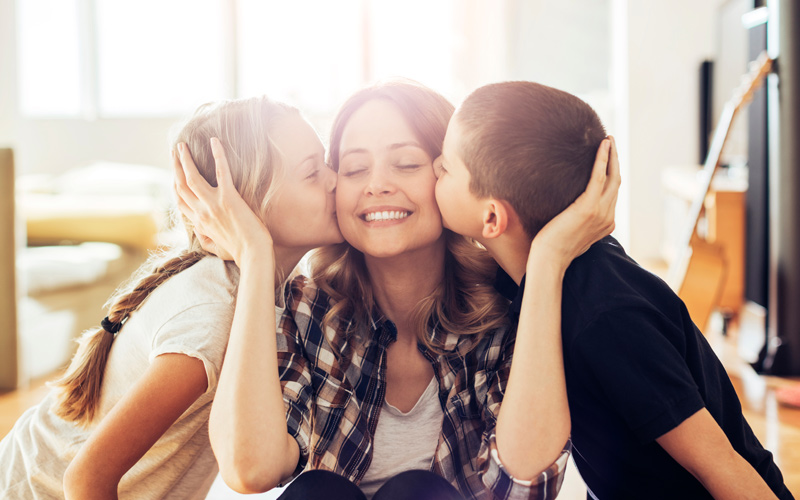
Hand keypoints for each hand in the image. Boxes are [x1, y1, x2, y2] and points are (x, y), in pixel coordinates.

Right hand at [173, 138, 273, 267]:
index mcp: (199, 223)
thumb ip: (204, 239)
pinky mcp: (229, 198)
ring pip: (191, 177)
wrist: (254, 254)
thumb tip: (198, 232)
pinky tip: (215, 141)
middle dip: (175, 167)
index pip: (180, 201)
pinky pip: (222, 171)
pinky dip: (218, 155)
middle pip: (180, 186)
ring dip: (185, 159)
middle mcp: (201, 212)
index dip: (174, 185)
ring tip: (182, 145)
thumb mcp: (216, 248)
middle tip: (174, 152)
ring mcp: (213, 204)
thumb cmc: (240, 253)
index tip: (174, 173)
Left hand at [528, 136, 619, 270]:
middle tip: (611, 143)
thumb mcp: (572, 233)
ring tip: (608, 139)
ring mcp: (600, 212)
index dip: (613, 174)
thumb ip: (579, 221)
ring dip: (611, 156)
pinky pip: (599, 176)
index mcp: (606, 224)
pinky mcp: (588, 207)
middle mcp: (608, 217)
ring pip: (612, 177)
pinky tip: (602, 145)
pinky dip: (602, 159)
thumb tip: (572, 211)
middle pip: (616, 183)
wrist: (548, 259)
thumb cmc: (553, 248)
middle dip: (615, 161)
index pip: (613, 194)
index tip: (609, 159)